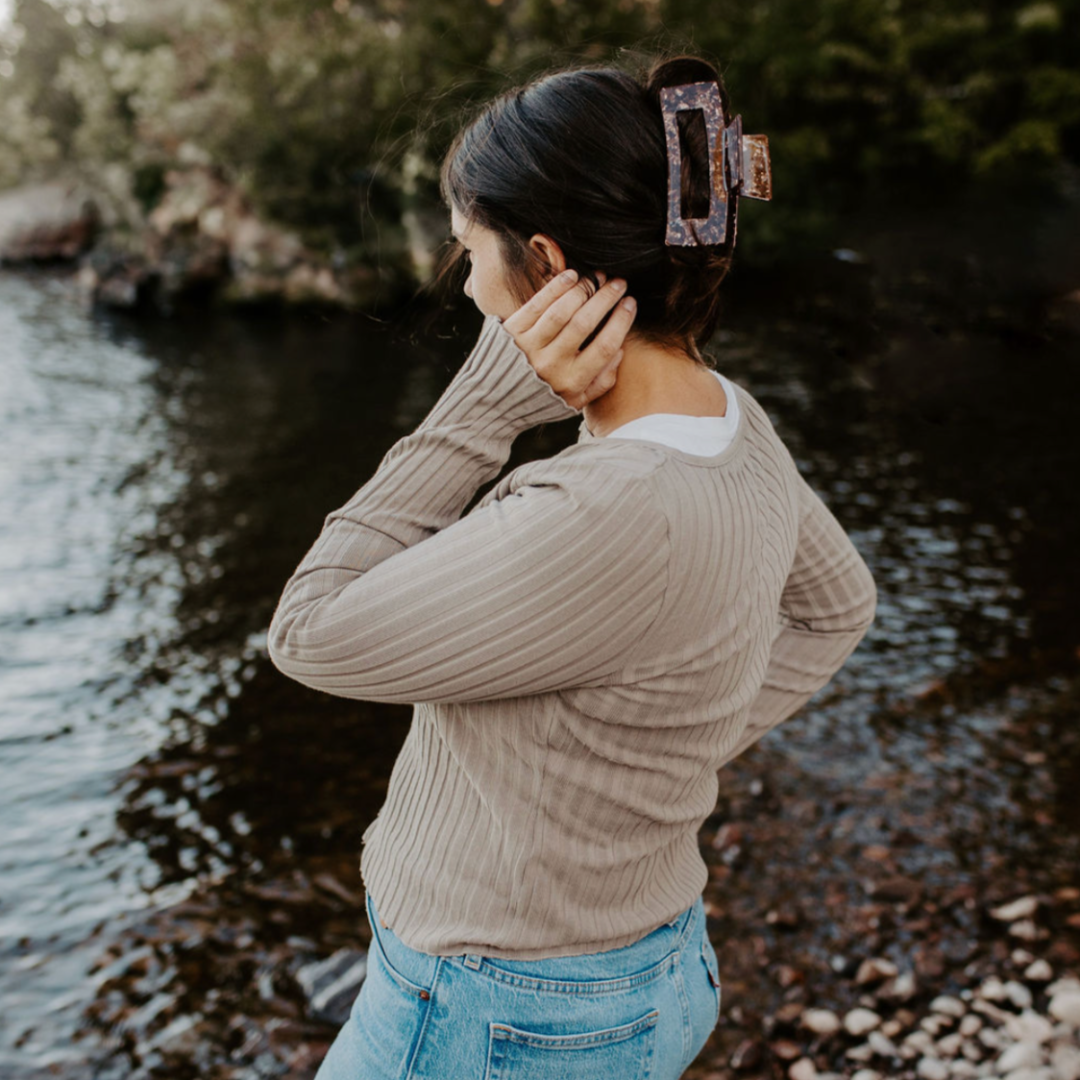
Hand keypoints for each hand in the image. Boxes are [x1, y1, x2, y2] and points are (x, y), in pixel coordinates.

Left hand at [502, 269, 636, 409]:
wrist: (498, 398)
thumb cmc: (543, 397)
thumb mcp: (576, 401)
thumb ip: (601, 382)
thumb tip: (620, 351)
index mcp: (572, 381)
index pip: (605, 346)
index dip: (622, 321)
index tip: (631, 303)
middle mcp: (552, 364)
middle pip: (585, 323)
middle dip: (606, 298)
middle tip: (619, 283)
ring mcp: (530, 346)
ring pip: (562, 311)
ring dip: (583, 289)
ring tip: (596, 277)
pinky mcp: (514, 330)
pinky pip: (538, 303)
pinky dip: (556, 287)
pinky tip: (572, 276)